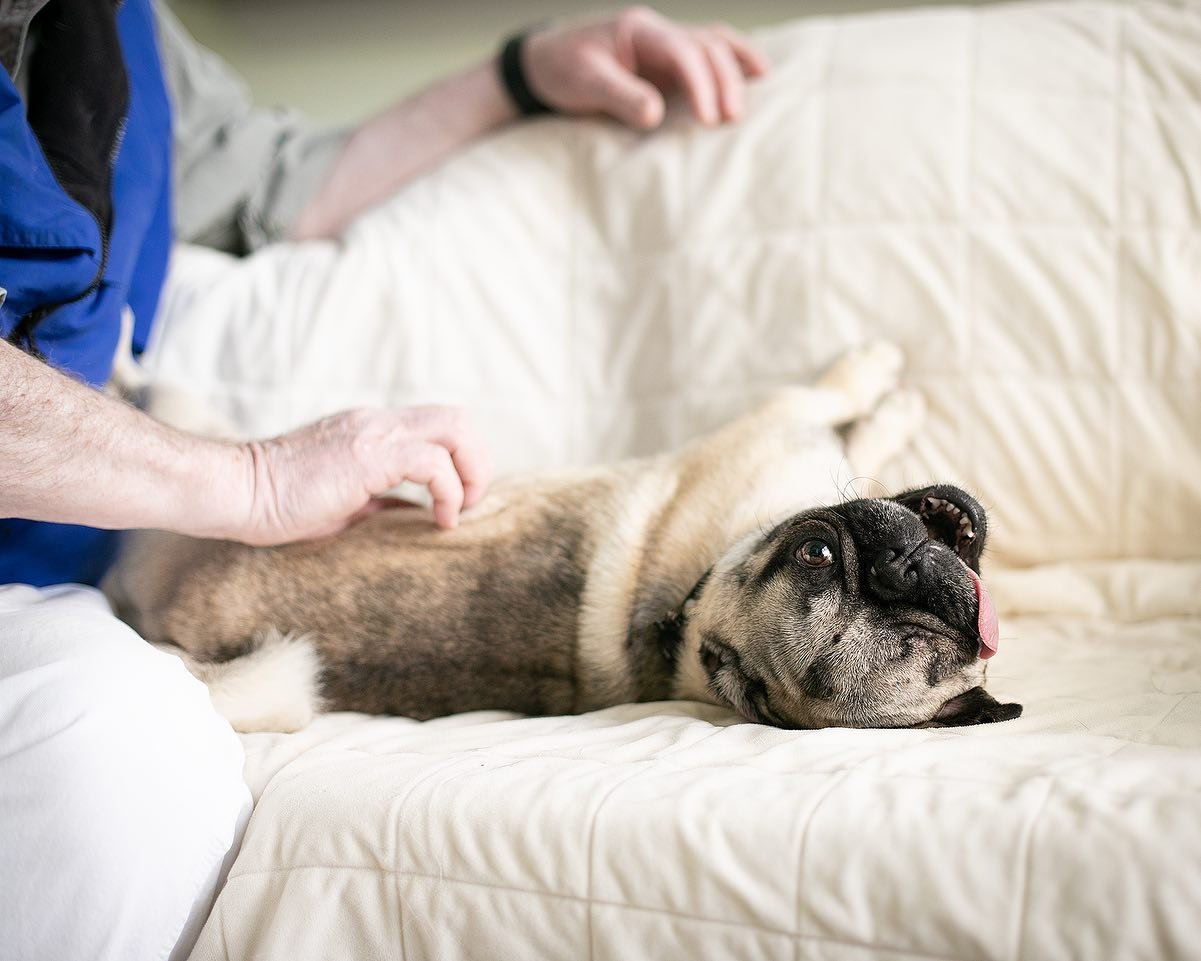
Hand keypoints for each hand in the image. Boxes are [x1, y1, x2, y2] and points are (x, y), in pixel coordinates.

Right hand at [231, 406, 491, 545]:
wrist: (236, 491)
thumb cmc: (279, 502)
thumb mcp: (345, 501)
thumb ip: (383, 500)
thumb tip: (418, 515)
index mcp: (373, 428)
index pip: (440, 425)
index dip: (462, 460)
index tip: (458, 501)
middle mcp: (379, 421)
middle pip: (459, 419)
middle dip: (478, 463)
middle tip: (470, 504)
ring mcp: (374, 433)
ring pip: (456, 430)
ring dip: (470, 477)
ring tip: (457, 514)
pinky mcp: (368, 455)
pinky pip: (432, 462)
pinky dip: (449, 492)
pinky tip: (440, 521)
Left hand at [523, 6, 768, 129]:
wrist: (546, 63)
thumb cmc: (562, 70)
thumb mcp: (584, 83)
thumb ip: (620, 96)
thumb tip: (656, 114)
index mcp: (639, 30)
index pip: (682, 51)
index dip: (700, 84)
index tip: (707, 120)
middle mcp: (659, 31)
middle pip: (707, 45)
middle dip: (725, 80)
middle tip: (733, 119)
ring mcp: (667, 44)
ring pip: (715, 42)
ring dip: (738, 66)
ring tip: (762, 88)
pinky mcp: (670, 62)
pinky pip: (710, 52)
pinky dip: (734, 60)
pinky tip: (757, 72)